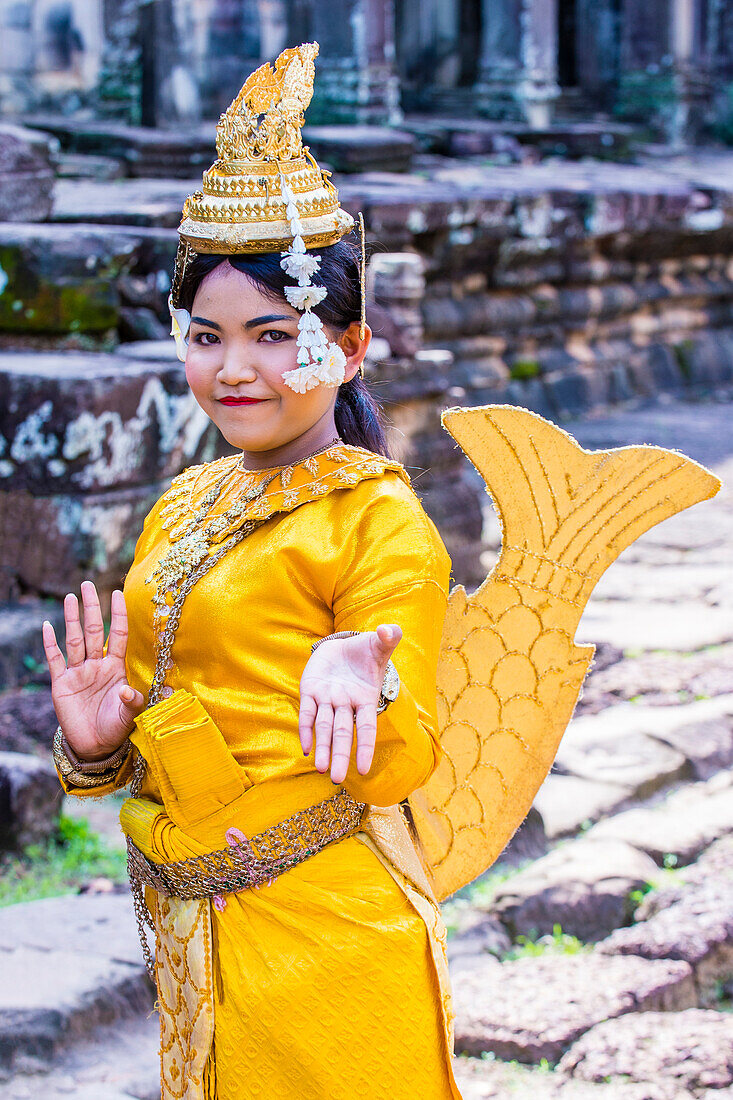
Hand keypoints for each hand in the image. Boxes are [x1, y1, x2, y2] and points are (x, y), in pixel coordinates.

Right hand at [42, 581, 144, 761]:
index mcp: (115, 667)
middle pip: (94, 630)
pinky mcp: (62, 684)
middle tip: (88, 584)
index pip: (118, 635)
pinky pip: (55, 660)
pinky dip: (50, 643)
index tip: (118, 593)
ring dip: (72, 619)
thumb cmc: (116, 726)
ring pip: (75, 640)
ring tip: (71, 597)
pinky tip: (47, 626)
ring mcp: (78, 672)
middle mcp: (96, 664)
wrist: (96, 745)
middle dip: (92, 607)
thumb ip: (133, 702)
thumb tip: (128, 692)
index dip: (118, 615)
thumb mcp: (129, 714)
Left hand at [298, 624, 401, 783]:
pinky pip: (307, 714)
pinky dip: (306, 729)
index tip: (364, 769)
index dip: (365, 747)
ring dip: (322, 747)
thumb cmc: (366, 651)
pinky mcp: (310, 691)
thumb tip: (388, 630)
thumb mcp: (379, 643)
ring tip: (320, 769)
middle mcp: (346, 704)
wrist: (344, 647)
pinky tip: (305, 748)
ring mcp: (328, 700)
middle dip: (339, 755)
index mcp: (365, 698)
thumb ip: (388, 637)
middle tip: (335, 778)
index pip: (366, 727)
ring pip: (324, 727)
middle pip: (343, 733)